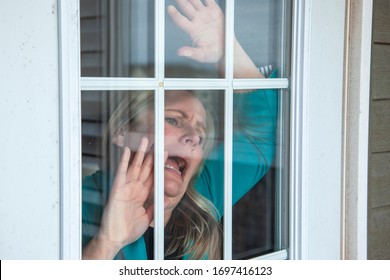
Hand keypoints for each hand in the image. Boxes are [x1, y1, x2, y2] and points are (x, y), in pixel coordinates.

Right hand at [95, 137, 154, 256]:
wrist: (116, 239)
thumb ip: (155, 207)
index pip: (152, 176)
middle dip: (151, 155)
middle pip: (145, 167)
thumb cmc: (128, 230)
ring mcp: (126, 187)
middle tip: (157, 142)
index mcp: (141, 195)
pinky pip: (121, 172)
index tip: (164, 154)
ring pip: (135, 166)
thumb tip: (165, 199)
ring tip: (145, 140)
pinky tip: (127, 151)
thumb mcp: (147, 218)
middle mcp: (134, 188)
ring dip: (140, 153)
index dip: (158, 165)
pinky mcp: (117, 189)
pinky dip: (124, 161)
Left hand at [168, 0, 224, 62]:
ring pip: (196, 1)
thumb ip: (192, 53)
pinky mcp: (214, 10)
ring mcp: (205, 14)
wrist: (226, 50)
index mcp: (193, 30)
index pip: (181, 21)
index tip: (170, 8)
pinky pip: (209, 0)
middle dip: (181, 0)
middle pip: (186, 7)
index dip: (175, 15)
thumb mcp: (203, 56)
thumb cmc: (213, 54)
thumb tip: (180, 53)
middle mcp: (197, 20)